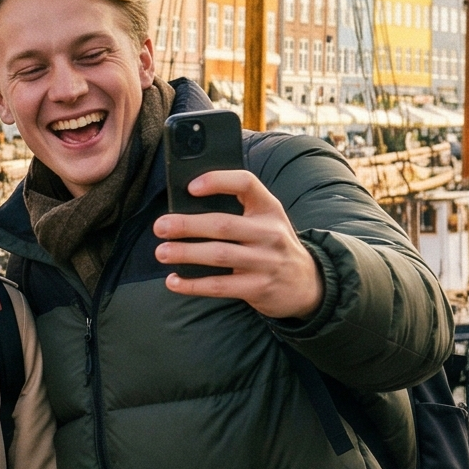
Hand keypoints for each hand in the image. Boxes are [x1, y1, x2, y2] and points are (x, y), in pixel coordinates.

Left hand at [152, 170, 324, 318]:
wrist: (308, 284)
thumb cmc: (273, 245)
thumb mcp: (266, 221)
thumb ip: (237, 211)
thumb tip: (184, 208)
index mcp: (269, 208)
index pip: (245, 183)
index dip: (217, 181)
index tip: (190, 187)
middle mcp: (270, 232)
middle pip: (223, 224)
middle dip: (187, 225)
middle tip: (160, 226)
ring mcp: (266, 261)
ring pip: (219, 256)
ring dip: (186, 254)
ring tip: (162, 252)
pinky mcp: (259, 288)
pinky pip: (220, 286)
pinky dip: (193, 285)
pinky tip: (174, 281)